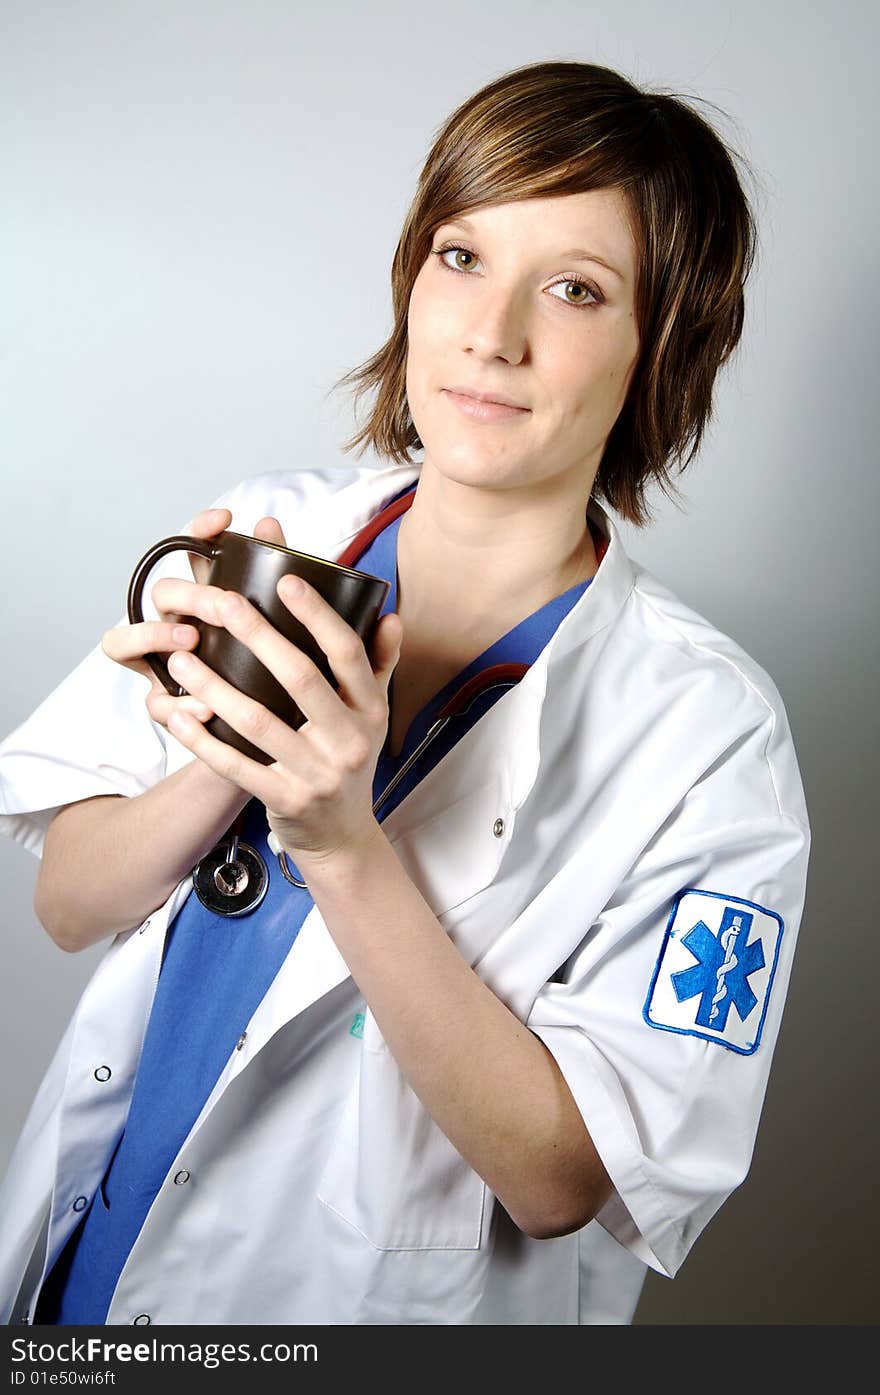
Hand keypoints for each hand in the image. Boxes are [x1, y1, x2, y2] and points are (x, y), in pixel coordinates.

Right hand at [100, 511, 286, 747]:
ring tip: (191, 643)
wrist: (275, 739)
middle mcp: (174, 628)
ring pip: (123, 642)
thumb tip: (270, 526)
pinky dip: (178, 706)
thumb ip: (276, 585)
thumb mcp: (281, 631)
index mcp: (204, 601)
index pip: (188, 555)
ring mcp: (162, 668)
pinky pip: (154, 703)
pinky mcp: (166, 709)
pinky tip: (205, 710)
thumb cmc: (273, 677)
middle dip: (189, 595)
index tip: (224, 520)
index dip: (198, 532)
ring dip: (155, 636)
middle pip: (160, 594)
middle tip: (224, 605)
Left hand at [156, 570, 403, 866]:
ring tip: (181, 658)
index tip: (286, 581)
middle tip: (221, 603)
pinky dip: (202, 739)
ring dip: (215, 687)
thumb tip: (388, 614)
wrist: (343, 839)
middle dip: (258, 636)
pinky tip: (177, 715)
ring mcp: (317, 773)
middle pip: (301, 678)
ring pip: (258, 721)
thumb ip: (379, 664)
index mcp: (370, 711)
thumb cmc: (349, 763)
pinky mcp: (285, 800)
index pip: (347, 654)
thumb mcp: (373, 716)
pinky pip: (236, 765)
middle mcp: (350, 741)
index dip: (318, 616)